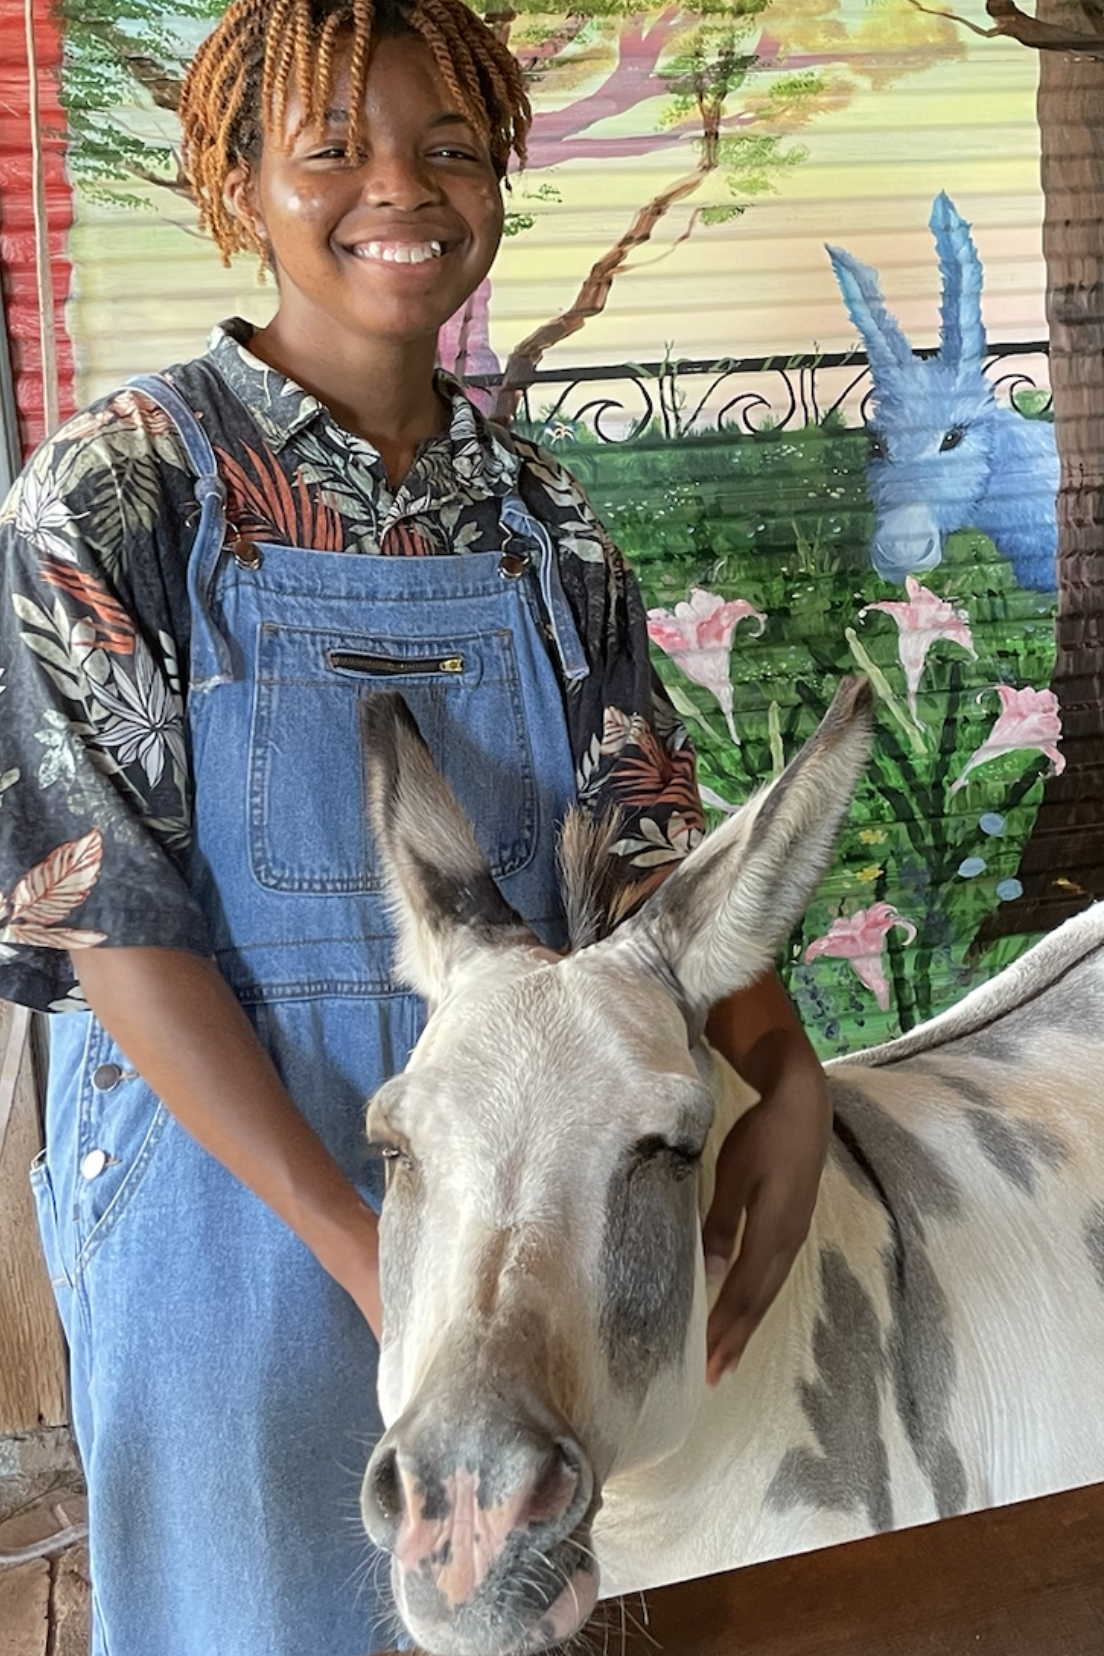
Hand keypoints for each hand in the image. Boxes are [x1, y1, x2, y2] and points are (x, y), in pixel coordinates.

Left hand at [702, 974, 830, 1385]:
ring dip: (748, 1323)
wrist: (805, 1103)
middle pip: (759, 1300)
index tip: (705, 1362)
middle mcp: (787, 1241)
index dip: (724, 1328)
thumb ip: (722, 1222)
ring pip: (768, 1290)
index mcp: (772, 1232)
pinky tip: (747, 1305)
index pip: (743, 1292)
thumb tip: (711, 1275)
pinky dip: (757, 1299)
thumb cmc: (764, 1134)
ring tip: (729, 1353)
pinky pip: (773, 1273)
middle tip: (715, 1375)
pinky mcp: (794, 1223)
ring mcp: (794, 1234)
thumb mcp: (735, 1172)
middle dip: (736, 1338)